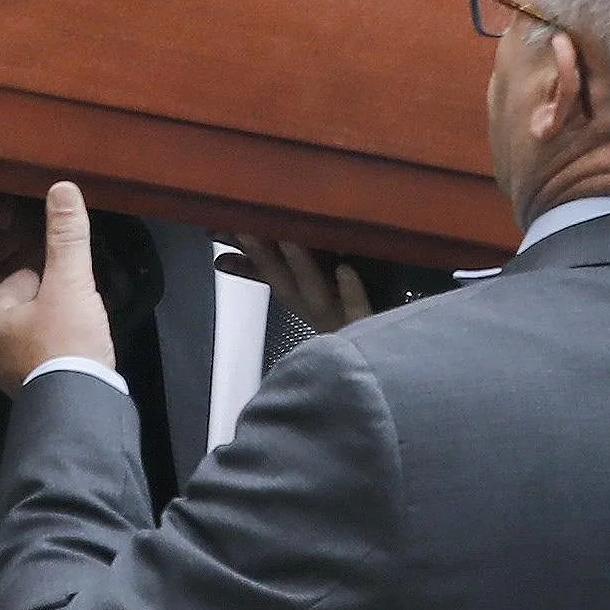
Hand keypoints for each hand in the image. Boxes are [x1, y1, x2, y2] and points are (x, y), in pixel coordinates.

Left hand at [0, 183, 112, 393]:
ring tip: (68, 326)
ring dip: (41, 329)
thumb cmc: (67, 342)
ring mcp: (12, 370)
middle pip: (16, 307)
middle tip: (61, 299)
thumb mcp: (70, 283)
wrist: (76, 408)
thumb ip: (66, 237)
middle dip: (32, 300)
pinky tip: (69, 355)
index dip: (37, 271)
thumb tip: (61, 188)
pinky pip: (36, 361)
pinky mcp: (32, 390)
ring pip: (26, 335)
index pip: (13, 278)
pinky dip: (48, 355)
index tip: (57, 272)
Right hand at [217, 233, 373, 331]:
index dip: (245, 263)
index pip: (273, 282)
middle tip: (247, 228)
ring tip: (291, 239)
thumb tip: (268, 250)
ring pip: (316, 298)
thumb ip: (299, 281)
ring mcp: (344, 326)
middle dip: (264, 259)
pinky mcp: (371, 332)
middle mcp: (321, 318)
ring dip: (301, 268)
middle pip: (287, 288)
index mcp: (311, 310)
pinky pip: (360, 313)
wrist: (390, 381)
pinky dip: (351, 292)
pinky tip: (346, 269)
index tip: (219, 237)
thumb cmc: (363, 340)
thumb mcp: (330, 306)